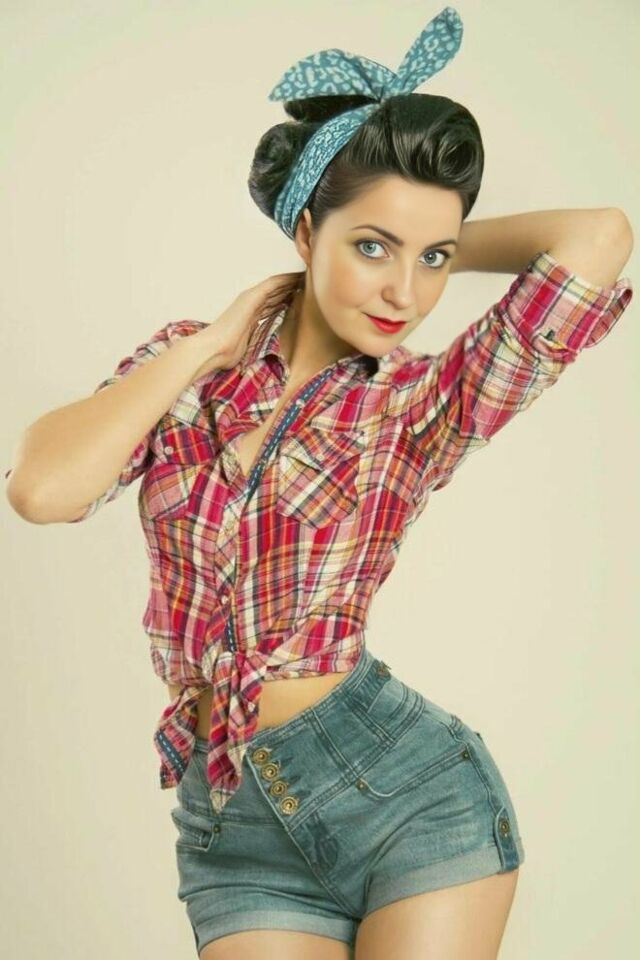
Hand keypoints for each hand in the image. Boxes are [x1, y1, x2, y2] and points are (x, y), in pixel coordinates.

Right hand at [189, 271, 304, 377]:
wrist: (214, 349)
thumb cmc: (226, 353)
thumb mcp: (248, 347)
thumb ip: (257, 343)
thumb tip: (267, 353)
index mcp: (250, 316)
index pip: (272, 305)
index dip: (286, 299)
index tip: (302, 298)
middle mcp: (250, 304)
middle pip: (275, 294)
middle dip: (291, 288)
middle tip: (308, 284)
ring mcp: (250, 299)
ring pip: (276, 287)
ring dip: (291, 282)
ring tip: (306, 277)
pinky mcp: (251, 297)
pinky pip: (272, 285)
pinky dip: (285, 279)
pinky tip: (296, 277)